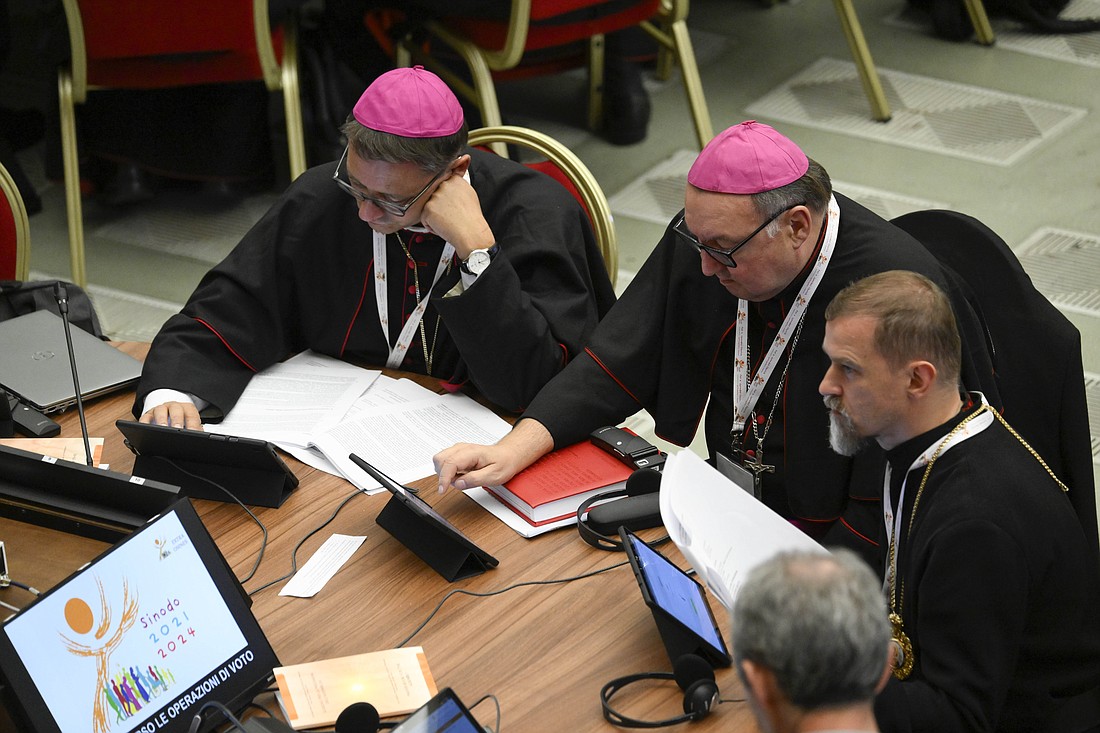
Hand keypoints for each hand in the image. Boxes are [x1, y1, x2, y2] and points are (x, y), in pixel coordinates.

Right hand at [140, 401, 203, 430]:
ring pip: (160, 410)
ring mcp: (161, 409)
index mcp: (187, 409)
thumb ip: (196, 432)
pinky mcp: (148, 414)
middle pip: (176, 410)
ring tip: (163, 429)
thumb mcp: (191, 426)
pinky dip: (145, 422)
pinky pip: (145, 416)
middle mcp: (174, 407)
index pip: (191, 414)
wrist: (169, 413)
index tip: (194, 432)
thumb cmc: (182, 423)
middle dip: (177, 420)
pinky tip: (146, 429)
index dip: (193, 423)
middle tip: (178, 430)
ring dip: (162, 420)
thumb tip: (202, 442)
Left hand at [418, 160, 494, 258]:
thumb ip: (459, 183)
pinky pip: (424, 219)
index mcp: (455, 180)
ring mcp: (435, 196)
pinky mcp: (428, 209)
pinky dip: (431, 225)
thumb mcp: (469, 194)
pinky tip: (444, 226)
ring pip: (428, 207)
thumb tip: (457, 171)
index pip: (442, 184)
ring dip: (435, 216)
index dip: (445, 198)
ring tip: (449, 220)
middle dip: (439, 206)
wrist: (471, 233)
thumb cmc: (471, 218)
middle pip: (433, 196)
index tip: (452, 204)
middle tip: (451, 214)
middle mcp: (444, 185)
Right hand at [434, 418, 553, 493]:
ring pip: (439, 460)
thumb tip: (458, 483)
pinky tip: (460, 475)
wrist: (507, 455)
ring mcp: (458, 450)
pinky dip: (447, 471)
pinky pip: (444, 462)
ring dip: (444, 473)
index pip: (449, 463)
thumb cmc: (503, 463)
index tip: (442, 490)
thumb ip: (475, 479)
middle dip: (442, 475)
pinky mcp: (457, 454)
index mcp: (471, 452)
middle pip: (439, 459)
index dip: (443, 478)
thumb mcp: (494, 476)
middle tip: (457, 483)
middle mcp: (462, 448)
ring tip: (461, 478)